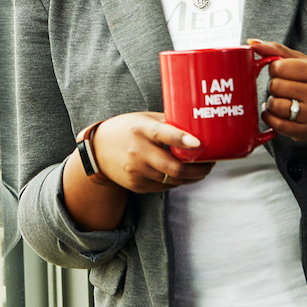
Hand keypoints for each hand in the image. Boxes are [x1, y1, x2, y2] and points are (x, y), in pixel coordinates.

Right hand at [91, 111, 214, 192]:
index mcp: (141, 130)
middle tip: (210, 163)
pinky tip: (182, 174)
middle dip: (198, 169)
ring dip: (191, 177)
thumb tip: (195, 127)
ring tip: (201, 169)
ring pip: (173, 180)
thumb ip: (167, 123)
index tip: (199, 143)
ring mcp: (137, 172)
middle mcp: (139, 152)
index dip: (182, 140)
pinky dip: (176, 181)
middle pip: (174, 168)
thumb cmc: (126, 130)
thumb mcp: (143, 119)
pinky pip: (164, 187)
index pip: (163, 134)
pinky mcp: (137, 186)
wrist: (96, 152)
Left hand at [248, 39, 306, 143]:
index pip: (277, 66)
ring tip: (283, 101)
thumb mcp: (303, 62)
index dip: (275, 69)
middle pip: (275, 86)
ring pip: (274, 105)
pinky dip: (270, 118)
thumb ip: (277, 50)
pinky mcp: (306, 132)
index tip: (283, 73)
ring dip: (272, 103)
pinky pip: (276, 124)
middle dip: (275, 86)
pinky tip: (276, 113)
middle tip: (285, 88)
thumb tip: (251, 44)